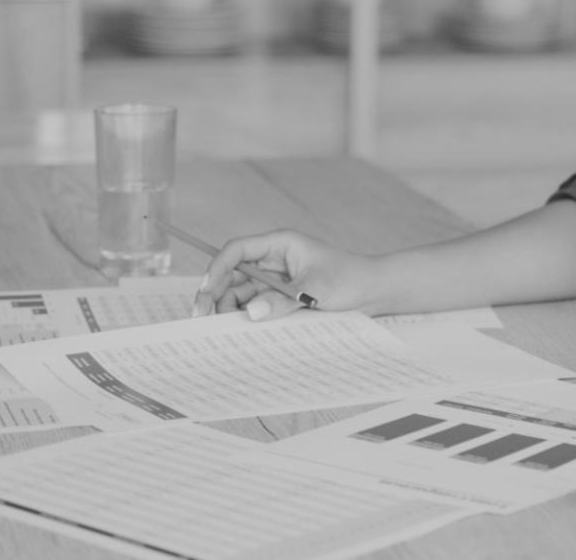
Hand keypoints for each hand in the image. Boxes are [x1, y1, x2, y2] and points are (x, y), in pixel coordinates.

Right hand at [190, 230, 380, 320]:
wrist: (374, 291)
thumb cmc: (349, 279)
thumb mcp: (315, 289)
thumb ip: (282, 300)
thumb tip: (250, 313)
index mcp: (279, 244)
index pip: (237, 250)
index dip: (217, 268)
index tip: (205, 291)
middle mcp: (273, 259)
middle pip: (232, 274)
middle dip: (215, 293)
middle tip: (201, 318)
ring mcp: (275, 279)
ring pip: (240, 292)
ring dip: (228, 308)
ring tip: (220, 330)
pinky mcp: (280, 296)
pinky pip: (255, 305)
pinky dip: (245, 317)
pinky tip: (238, 331)